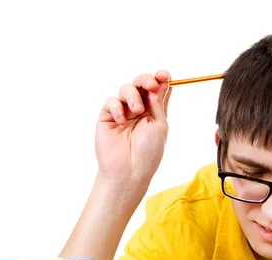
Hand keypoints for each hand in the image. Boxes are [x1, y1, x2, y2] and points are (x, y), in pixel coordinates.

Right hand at [95, 70, 171, 192]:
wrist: (129, 171)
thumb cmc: (148, 152)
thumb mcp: (159, 125)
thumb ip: (158, 103)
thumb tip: (160, 82)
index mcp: (155, 111)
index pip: (158, 88)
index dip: (161, 78)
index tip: (164, 75)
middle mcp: (139, 109)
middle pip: (141, 84)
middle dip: (146, 80)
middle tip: (151, 85)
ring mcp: (123, 111)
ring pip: (126, 88)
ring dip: (132, 95)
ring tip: (137, 110)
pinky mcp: (107, 116)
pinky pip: (111, 102)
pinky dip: (117, 108)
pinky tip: (121, 121)